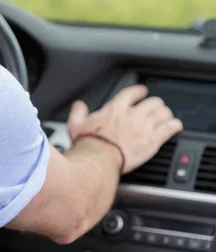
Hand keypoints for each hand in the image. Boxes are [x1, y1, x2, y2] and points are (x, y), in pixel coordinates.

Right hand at [67, 85, 182, 173]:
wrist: (99, 160)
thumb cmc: (88, 145)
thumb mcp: (76, 125)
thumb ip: (78, 112)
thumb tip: (79, 106)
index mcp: (116, 108)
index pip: (133, 92)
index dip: (140, 91)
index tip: (142, 92)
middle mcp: (133, 114)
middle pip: (153, 102)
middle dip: (156, 104)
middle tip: (156, 108)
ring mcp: (144, 127)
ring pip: (163, 113)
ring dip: (166, 114)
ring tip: (166, 117)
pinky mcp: (153, 141)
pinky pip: (170, 128)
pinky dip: (174, 126)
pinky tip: (175, 126)